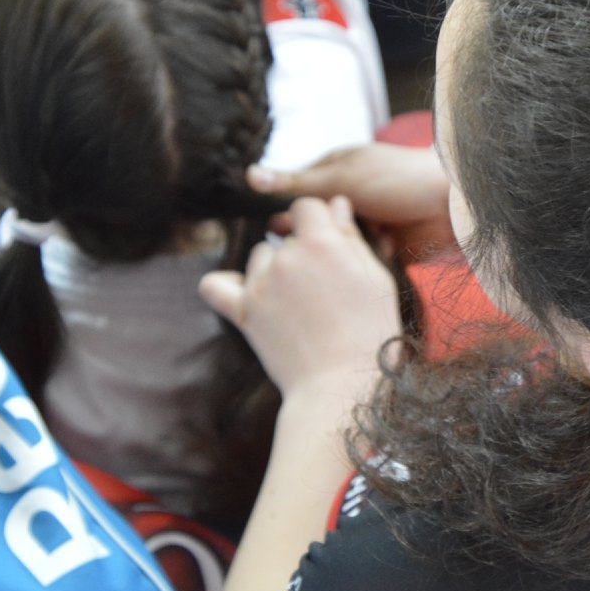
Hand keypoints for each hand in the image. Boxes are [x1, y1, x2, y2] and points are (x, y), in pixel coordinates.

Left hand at [199, 196, 401, 397]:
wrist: (342, 386)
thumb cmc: (370, 334)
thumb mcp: (375, 279)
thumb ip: (352, 238)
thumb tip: (336, 204)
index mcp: (322, 242)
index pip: (306, 207)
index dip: (317, 223)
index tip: (327, 244)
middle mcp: (287, 256)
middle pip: (283, 236)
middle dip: (300, 252)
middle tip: (322, 288)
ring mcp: (260, 283)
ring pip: (258, 258)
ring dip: (273, 271)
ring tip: (296, 303)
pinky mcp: (243, 311)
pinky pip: (214, 285)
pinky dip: (225, 286)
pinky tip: (244, 294)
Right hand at [250, 143, 455, 256]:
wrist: (451, 204)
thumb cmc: (397, 180)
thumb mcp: (341, 178)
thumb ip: (297, 184)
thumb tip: (250, 177)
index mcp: (334, 173)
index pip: (295, 196)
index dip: (283, 215)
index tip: (274, 236)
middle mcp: (348, 199)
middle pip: (313, 227)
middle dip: (308, 242)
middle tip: (300, 259)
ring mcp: (367, 224)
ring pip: (335, 249)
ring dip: (337, 255)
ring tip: (334, 264)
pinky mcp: (384, 249)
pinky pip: (360, 263)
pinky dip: (362, 264)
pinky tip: (365, 266)